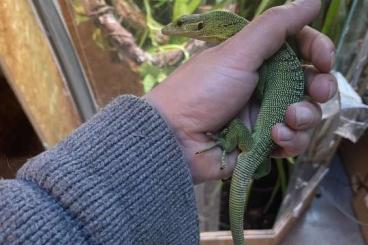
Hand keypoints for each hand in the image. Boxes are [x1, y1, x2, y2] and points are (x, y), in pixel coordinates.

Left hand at [144, 0, 336, 183]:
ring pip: (306, 114)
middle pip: (310, 82)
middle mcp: (264, 85)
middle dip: (321, 87)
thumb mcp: (236, 53)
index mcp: (257, 59)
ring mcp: (264, 115)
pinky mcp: (263, 143)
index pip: (299, 48)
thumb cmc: (201, 91)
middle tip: (319, 91)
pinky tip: (275, 138)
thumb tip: (311, 2)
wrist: (174, 138)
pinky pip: (293, 141)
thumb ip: (274, 28)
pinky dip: (291, 141)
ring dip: (306, 116)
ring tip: (287, 120)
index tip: (324, 59)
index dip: (318, 50)